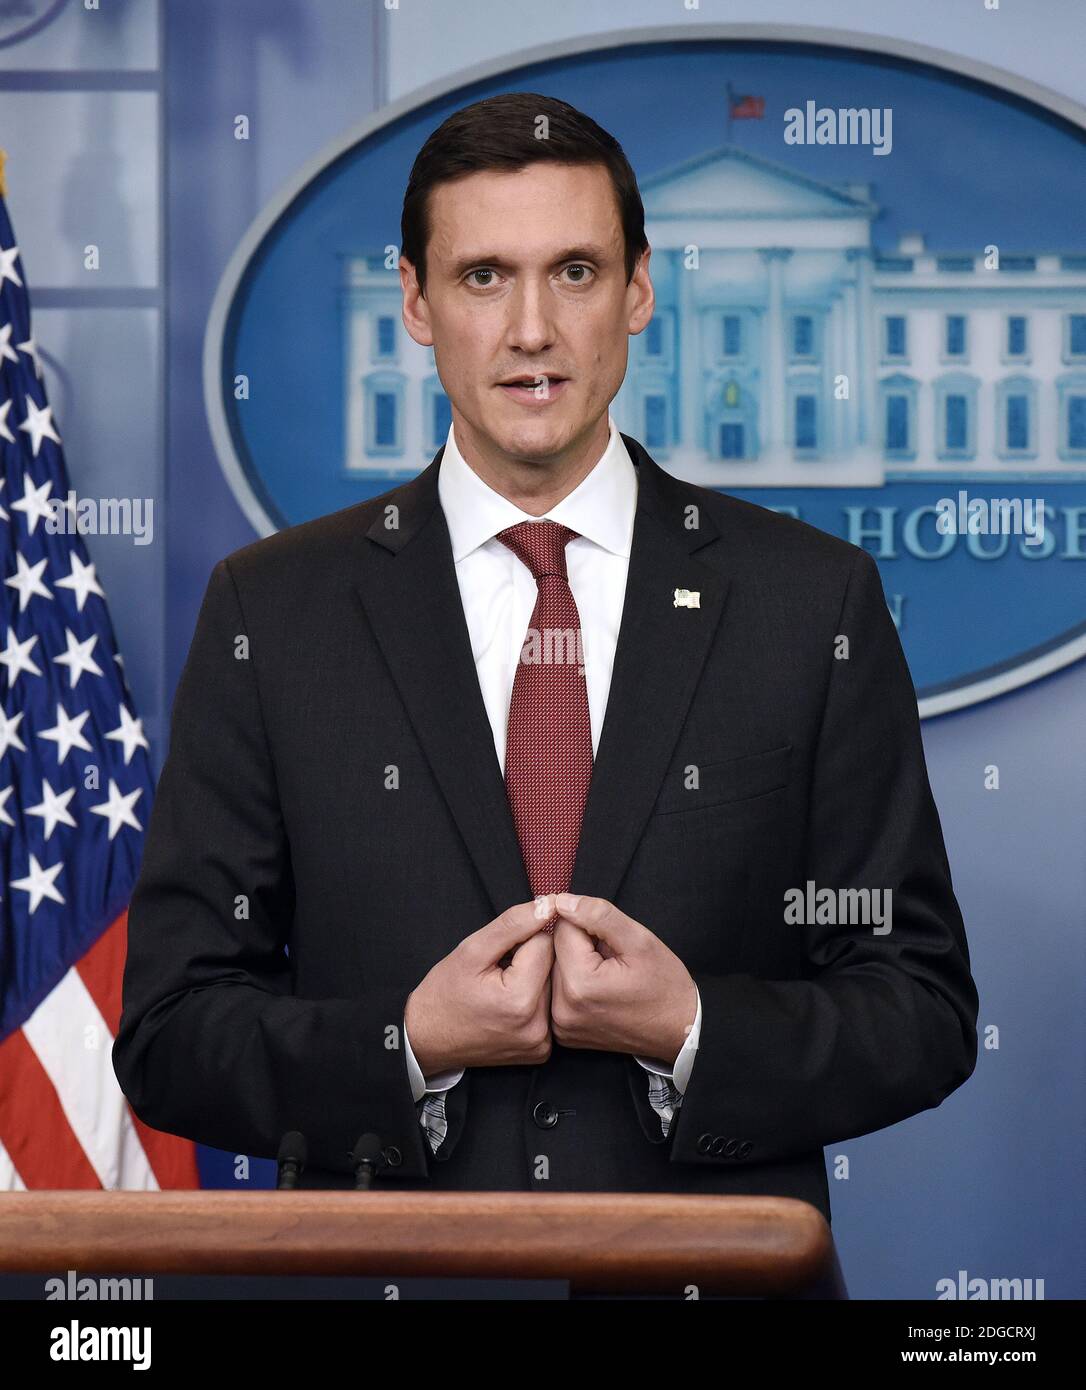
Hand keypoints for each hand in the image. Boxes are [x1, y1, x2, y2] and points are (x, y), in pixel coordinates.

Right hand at [404, 896, 555, 1073]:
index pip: (545, 943)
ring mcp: (540, 1042)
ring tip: (501, 989)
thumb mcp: (472, 949)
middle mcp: (537, 1026)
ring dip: (533, 979)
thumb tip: (548, 905)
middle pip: (552, 967)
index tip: (500, 953)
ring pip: (553, 987)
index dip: (521, 940)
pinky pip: (548, 1010)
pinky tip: (508, 1006)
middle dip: (529, 960)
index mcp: (521, 1000)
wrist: (428, 1038)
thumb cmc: (444, 993)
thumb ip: (513, 924)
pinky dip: (533, 1001)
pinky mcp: (540, 1050)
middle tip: (499, 971)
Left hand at [549, 893, 696, 1062]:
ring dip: (577, 963)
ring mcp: (562, 1025)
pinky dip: (574, 984)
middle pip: (555, 951)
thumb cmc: (665, 985)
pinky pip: (558, 992)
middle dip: (581, 945)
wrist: (679, 1029)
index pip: (562, 929)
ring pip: (555, 970)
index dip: (588, 925)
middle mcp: (563, 1009)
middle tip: (613, 960)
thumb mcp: (639, 940)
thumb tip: (562, 900)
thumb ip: (598, 915)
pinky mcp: (563, 1033)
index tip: (611, 940)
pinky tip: (599, 991)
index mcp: (579, 984)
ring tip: (608, 976)